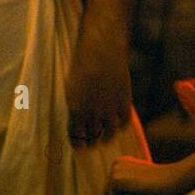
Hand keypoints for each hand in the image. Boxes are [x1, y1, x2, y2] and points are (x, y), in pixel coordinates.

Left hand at [66, 27, 131, 144]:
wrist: (101, 49)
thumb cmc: (81, 64)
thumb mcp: (70, 85)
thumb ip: (74, 104)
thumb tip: (76, 119)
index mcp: (75, 108)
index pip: (76, 135)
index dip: (78, 143)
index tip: (79, 146)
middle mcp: (92, 112)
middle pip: (92, 136)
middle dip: (91, 141)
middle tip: (92, 143)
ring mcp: (109, 107)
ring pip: (109, 133)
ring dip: (106, 137)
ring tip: (105, 138)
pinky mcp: (124, 100)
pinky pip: (124, 121)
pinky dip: (121, 125)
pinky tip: (118, 124)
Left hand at [105, 156, 189, 194]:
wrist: (176, 180)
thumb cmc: (171, 190)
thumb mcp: (149, 192)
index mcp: (122, 163)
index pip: (111, 191)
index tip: (143, 190)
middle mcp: (116, 163)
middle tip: (142, 192)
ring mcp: (115, 170)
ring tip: (141, 191)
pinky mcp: (116, 179)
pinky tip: (139, 193)